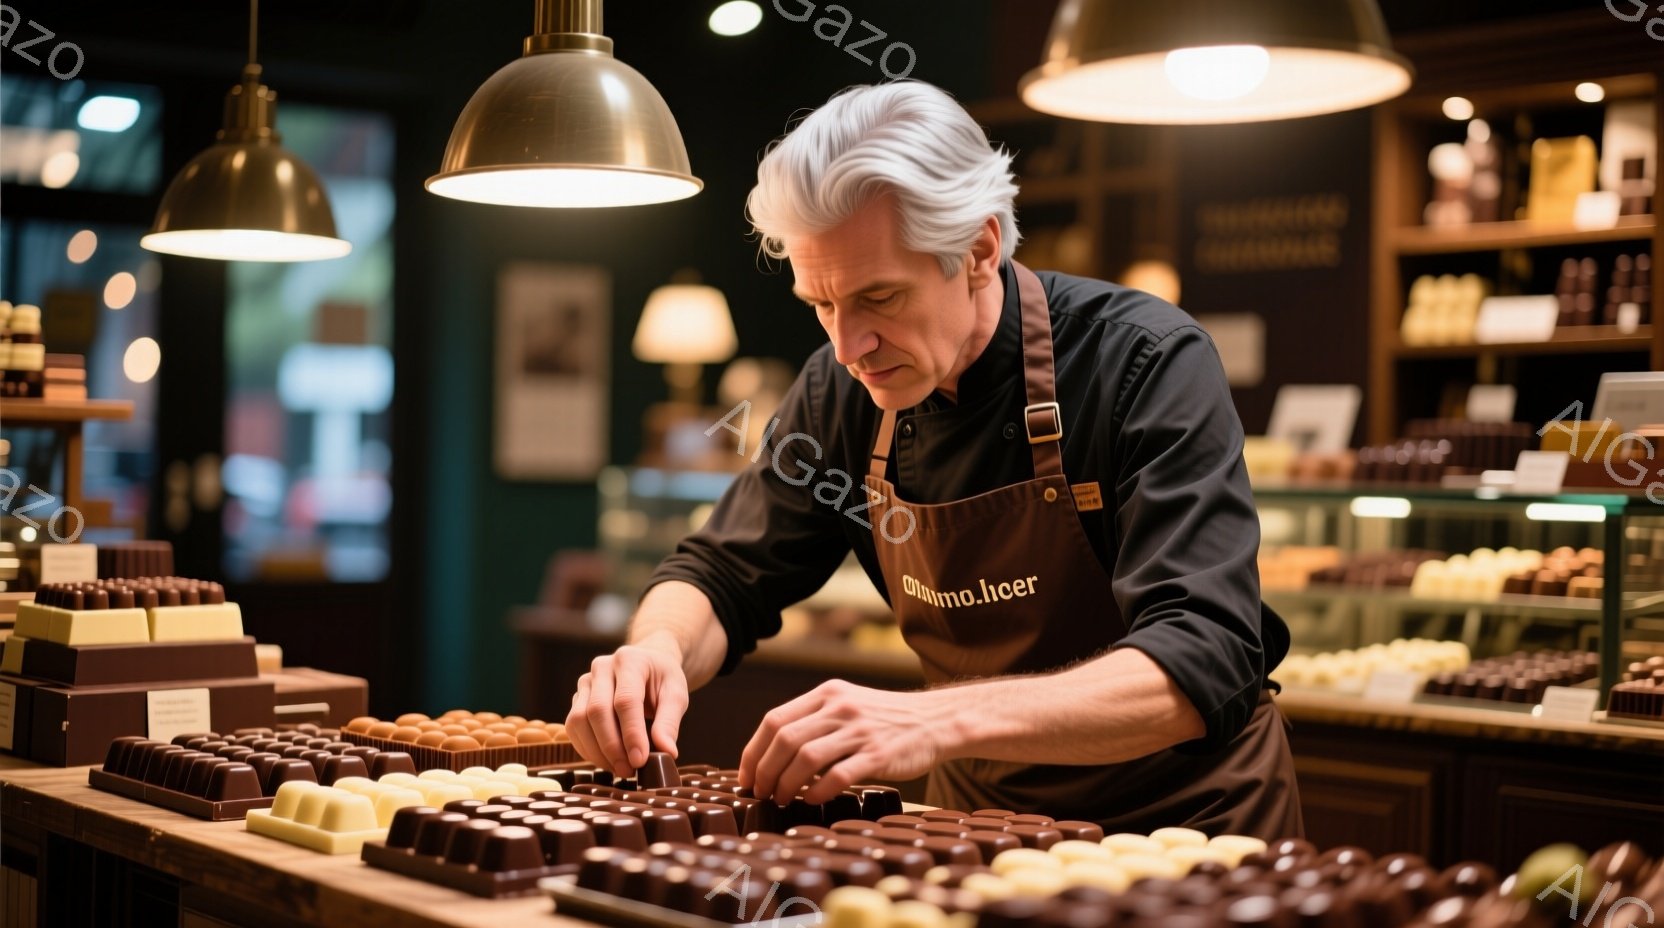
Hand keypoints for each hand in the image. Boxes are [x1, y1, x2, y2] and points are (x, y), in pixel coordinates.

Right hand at [565, 636, 689, 778]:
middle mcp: (602, 667)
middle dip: (612, 747)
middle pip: (597, 711)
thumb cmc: (662, 680)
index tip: (640, 760)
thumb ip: (670, 722)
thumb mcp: (676, 694)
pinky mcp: (577, 698)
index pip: (626, 700)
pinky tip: (607, 761)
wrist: (648, 665)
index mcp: (630, 661)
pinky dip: (587, 749)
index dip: (631, 734)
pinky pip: (573, 727)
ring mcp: (586, 682)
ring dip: (597, 751)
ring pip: (579, 720)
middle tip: (629, 770)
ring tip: (620, 768)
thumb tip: (666, 752)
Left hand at [738, 680, 954, 804]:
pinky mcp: (879, 754)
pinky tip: (812, 801)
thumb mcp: (848, 706)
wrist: (936, 720)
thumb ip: (814, 721)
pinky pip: (838, 775)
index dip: (753, 752)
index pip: (774, 721)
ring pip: (806, 758)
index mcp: (827, 694)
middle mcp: (840, 707)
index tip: (746, 777)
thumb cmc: (886, 720)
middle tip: (760, 793)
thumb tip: (772, 756)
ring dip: (786, 784)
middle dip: (765, 772)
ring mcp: (859, 730)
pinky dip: (818, 791)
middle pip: (784, 740)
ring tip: (781, 800)